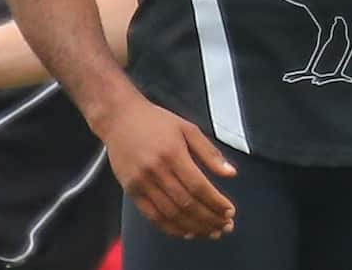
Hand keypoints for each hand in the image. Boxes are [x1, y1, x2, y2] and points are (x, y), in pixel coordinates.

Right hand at [95, 92, 236, 239]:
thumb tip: (231, 173)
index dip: (215, 202)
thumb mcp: (188, 128)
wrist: (120, 119)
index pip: (198, 186)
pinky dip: (170, 227)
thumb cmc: (157, 121)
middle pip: (186, 204)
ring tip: (210, 232)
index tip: (229, 212)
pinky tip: (186, 231)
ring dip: (193, 227)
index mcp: (173, 153)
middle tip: (225, 227)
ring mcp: (142, 183)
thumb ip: (210, 153)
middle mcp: (157, 171)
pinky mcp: (131, 191)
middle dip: (209, 219)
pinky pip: (152, 216)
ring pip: (170, 214)